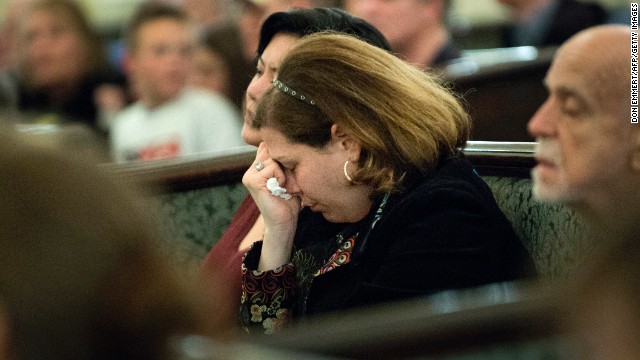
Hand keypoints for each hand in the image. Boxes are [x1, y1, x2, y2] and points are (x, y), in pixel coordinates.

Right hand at [243, 143, 300, 269]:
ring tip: (284, 186)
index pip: (268, 147)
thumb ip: (283, 162)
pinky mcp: (252, 181)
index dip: (282, 155)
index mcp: (257, 168)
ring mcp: (249, 175)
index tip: (287, 173)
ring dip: (284, 171)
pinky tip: (279, 188)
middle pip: (271, 149)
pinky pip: (272, 167)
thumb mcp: (287, 177)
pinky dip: (280, 177)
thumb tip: (289, 143)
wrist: (284, 222)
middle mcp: (251, 170)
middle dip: (284, 163)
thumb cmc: (289, 201)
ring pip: (272, 157)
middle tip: (288, 182)